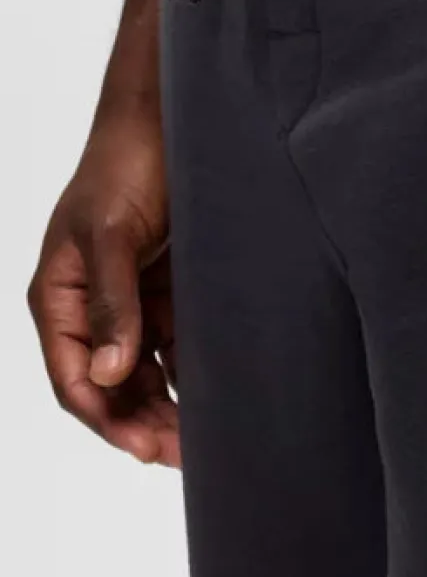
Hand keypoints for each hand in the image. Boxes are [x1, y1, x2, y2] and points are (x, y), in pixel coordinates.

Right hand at [28, 112, 178, 467]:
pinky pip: (178, 348)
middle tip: (184, 456)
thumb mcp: (110, 231)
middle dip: (142, 423)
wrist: (172, 120)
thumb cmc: (124, 164)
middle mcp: (93, 308)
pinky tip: (218, 399)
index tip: (143, 447)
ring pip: (146, 374)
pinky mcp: (171, 293)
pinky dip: (192, 376)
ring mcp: (133, 303)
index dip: (104, 417)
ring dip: (168, 408)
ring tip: (203, 441)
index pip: (73, 377)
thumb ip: (111, 302)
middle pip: (111, 385)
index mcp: (59, 297)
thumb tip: (109, 372)